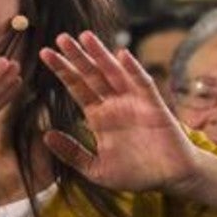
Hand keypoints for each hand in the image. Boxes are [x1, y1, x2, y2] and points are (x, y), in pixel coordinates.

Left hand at [40, 32, 196, 192]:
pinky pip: (142, 83)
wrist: (171, 179)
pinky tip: (121, 55)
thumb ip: (72, 153)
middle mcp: (114, 104)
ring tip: (85, 36)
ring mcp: (134, 102)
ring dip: (101, 54)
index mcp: (99, 116)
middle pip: (92, 75)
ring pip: (114, 72)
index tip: (45, 53)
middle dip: (77, 56)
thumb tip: (45, 136)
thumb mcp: (96, 169)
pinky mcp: (154, 106)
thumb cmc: (136, 174)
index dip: (62, 70)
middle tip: (60, 37)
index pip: (77, 88)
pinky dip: (133, 69)